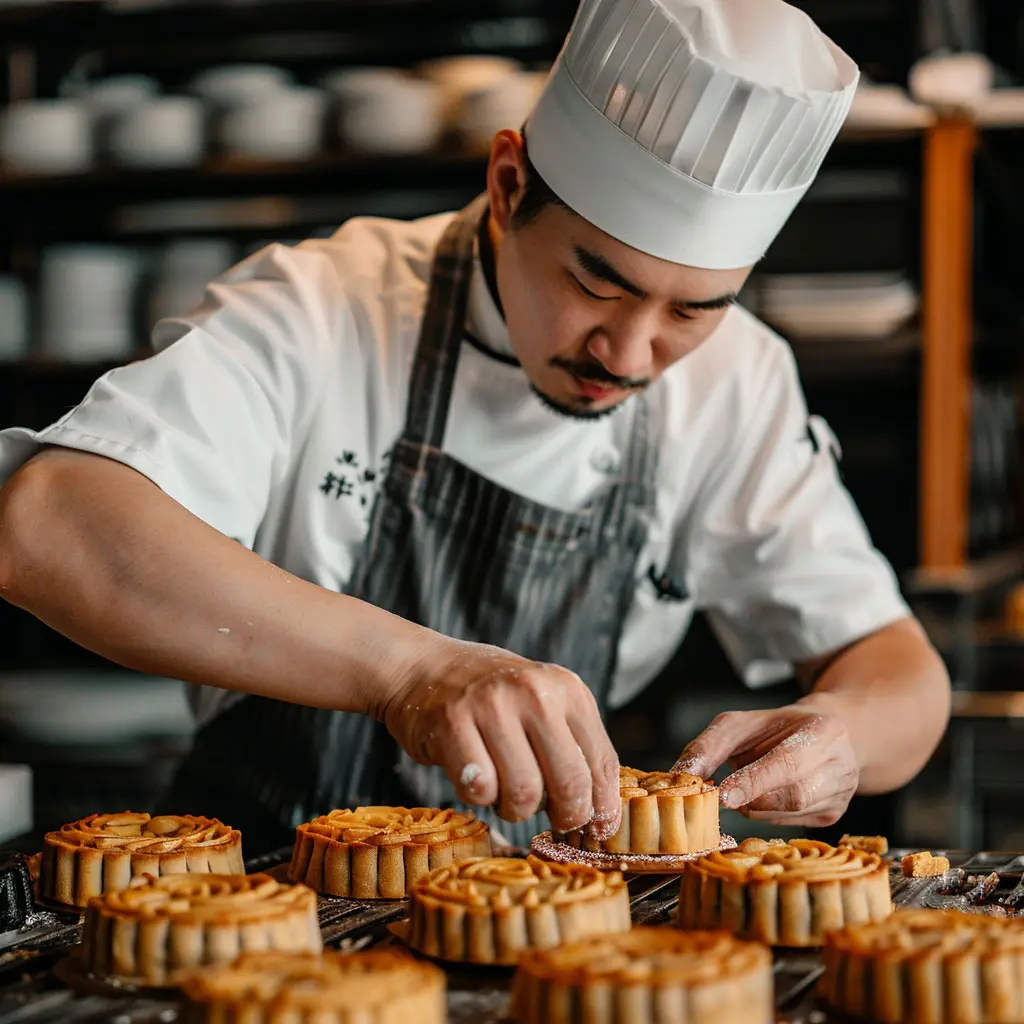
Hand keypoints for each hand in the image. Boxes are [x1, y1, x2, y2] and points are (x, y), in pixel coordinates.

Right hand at [379, 636, 620, 837]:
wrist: (425, 667)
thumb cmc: (492, 697)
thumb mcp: (545, 703)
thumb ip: (572, 744)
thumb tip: (600, 813)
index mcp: (567, 689)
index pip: (602, 763)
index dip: (601, 808)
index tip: (595, 830)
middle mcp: (534, 692)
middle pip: (569, 784)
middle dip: (565, 817)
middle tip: (551, 820)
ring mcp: (492, 706)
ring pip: (524, 793)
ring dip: (515, 808)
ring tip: (505, 789)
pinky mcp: (452, 724)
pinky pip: (480, 790)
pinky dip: (479, 798)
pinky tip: (475, 777)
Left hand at [672, 698, 858, 826]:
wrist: (820, 735)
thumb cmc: (774, 728)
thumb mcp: (739, 724)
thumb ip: (710, 746)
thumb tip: (681, 775)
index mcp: (824, 730)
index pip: (788, 762)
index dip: (755, 781)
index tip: (723, 794)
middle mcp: (841, 765)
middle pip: (795, 796)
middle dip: (754, 798)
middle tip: (724, 793)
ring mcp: (841, 795)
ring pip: (790, 815)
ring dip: (756, 806)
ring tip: (746, 786)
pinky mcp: (832, 817)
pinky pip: (790, 824)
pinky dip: (766, 813)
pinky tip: (763, 796)